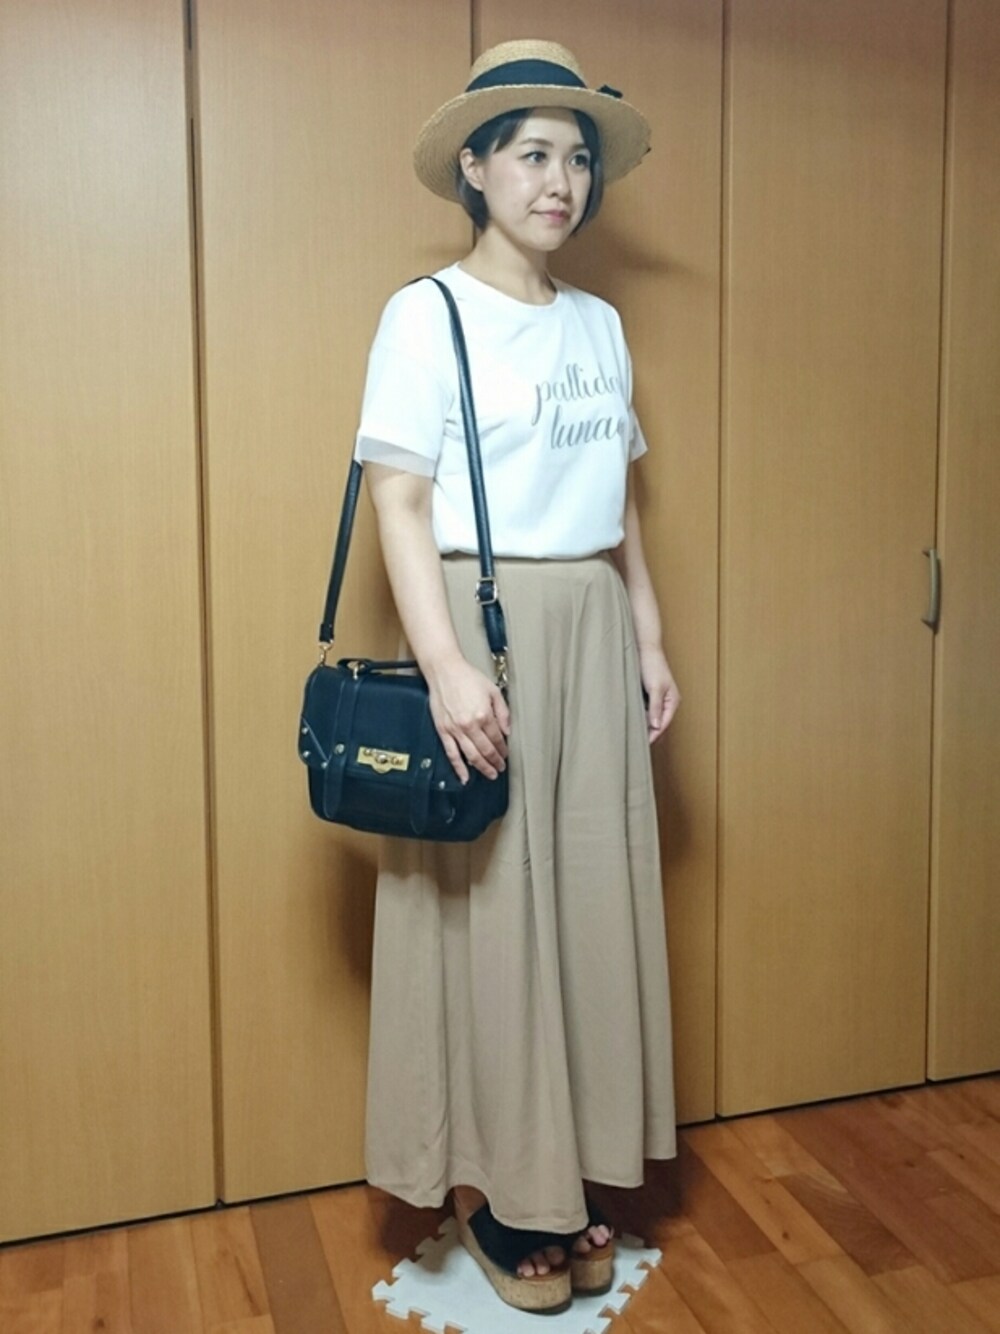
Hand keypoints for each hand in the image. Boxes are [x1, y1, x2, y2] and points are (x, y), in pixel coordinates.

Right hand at [426, 656, 510, 782]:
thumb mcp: (493, 691)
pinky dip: (458, 768)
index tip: (506, 755)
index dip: (503, 749)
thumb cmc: (466, 677)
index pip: (497, 739)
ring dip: (482, 767)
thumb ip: (502, 712)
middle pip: (486, 750)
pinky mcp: (443, 731)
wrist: (444, 671)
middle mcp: (470, 725)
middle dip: (495, 762)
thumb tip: (507, 731)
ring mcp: (455, 730)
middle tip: (500, 768)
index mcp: (483, 715)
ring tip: (490, 774)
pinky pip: (451, 753)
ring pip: (471, 755)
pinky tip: (464, 777)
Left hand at [639, 646, 679, 743]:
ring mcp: (659, 699)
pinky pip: (647, 711)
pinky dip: (641, 717)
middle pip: (659, 723)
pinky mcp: (650, 695)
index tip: (643, 745)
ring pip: (652, 718)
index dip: (654, 735)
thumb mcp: (655, 688)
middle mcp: (667, 702)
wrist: (646, 649)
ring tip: (633, 736)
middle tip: (637, 745)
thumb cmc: (652, 665)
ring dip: (645, 726)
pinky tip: (632, 722)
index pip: (664, 724)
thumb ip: (656, 707)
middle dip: (650, 733)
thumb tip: (656, 726)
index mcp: (673, 701)